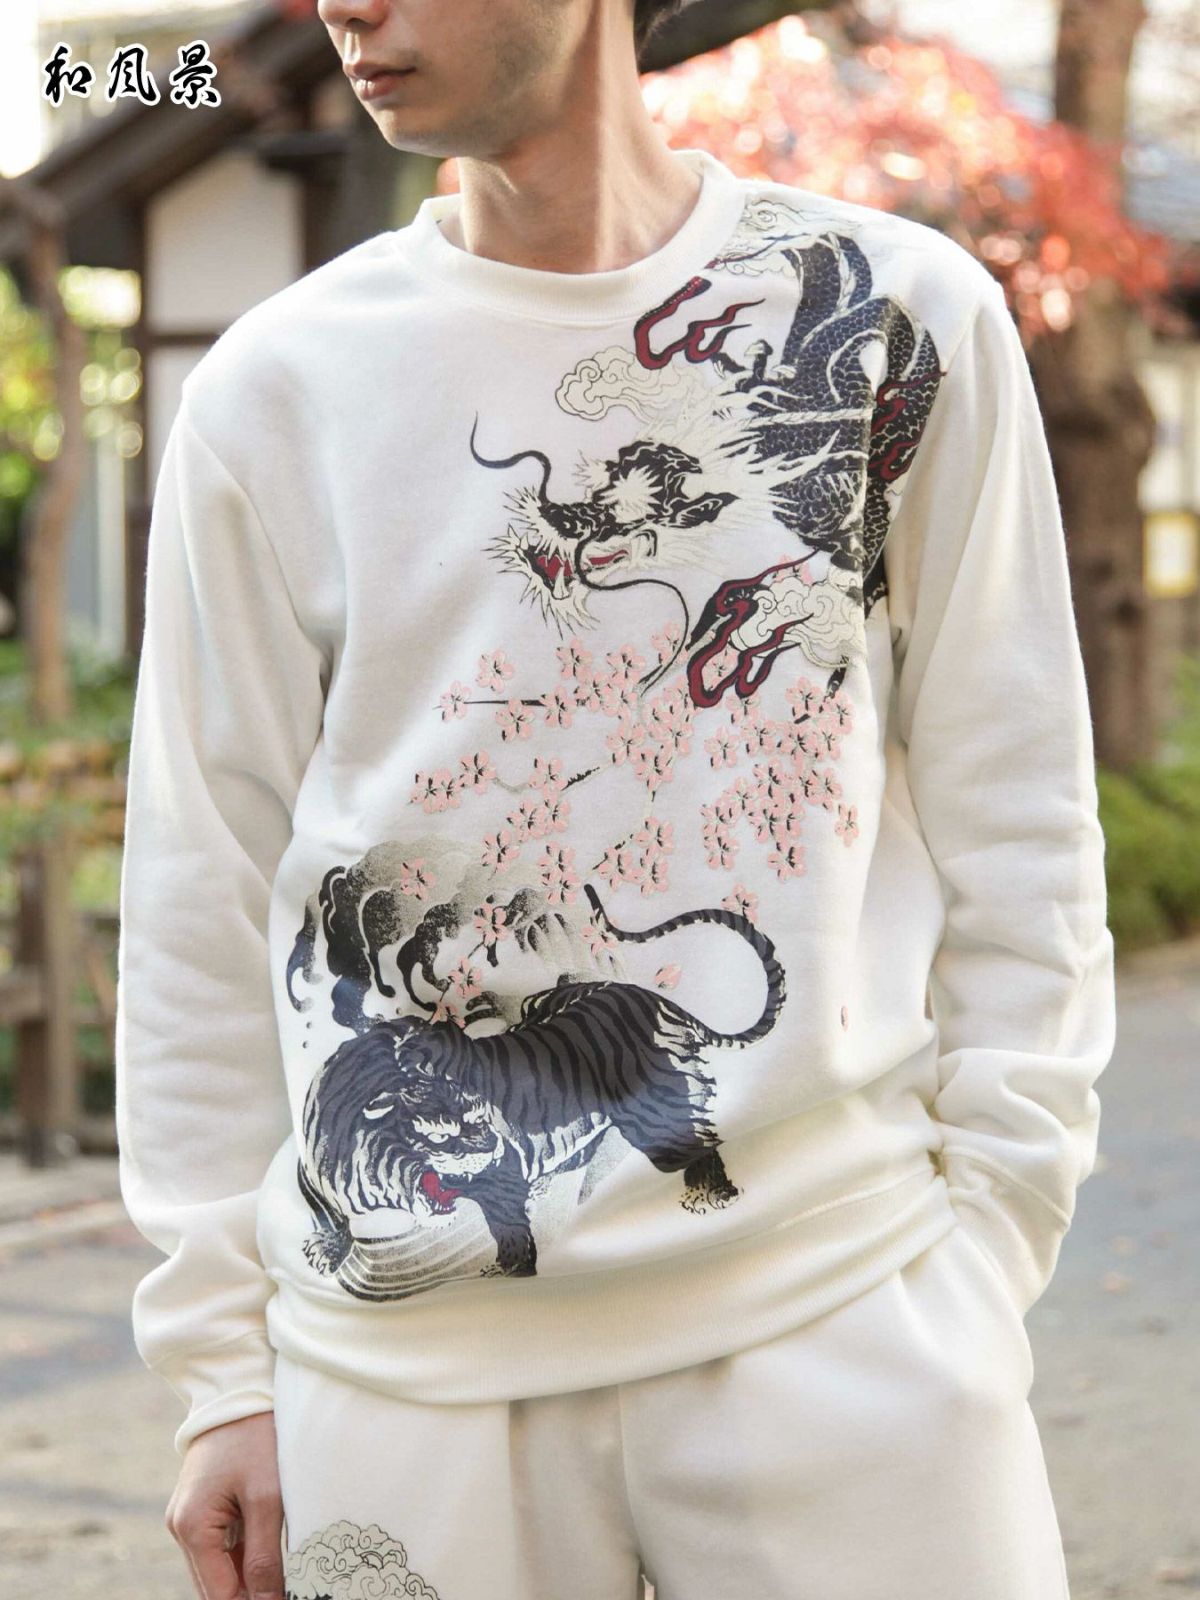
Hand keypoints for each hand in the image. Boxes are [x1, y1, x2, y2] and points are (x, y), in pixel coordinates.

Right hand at [164, 1410, 285, 1599]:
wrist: (239, 1390)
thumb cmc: (255, 1438)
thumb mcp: (267, 1498)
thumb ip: (265, 1558)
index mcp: (191, 1528)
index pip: (219, 1595)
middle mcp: (181, 1528)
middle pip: (215, 1586)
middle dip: (248, 1594)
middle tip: (287, 1592)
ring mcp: (189, 1518)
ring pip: (219, 1569)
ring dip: (248, 1578)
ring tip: (284, 1579)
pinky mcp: (202, 1509)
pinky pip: (222, 1548)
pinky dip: (245, 1558)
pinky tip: (272, 1558)